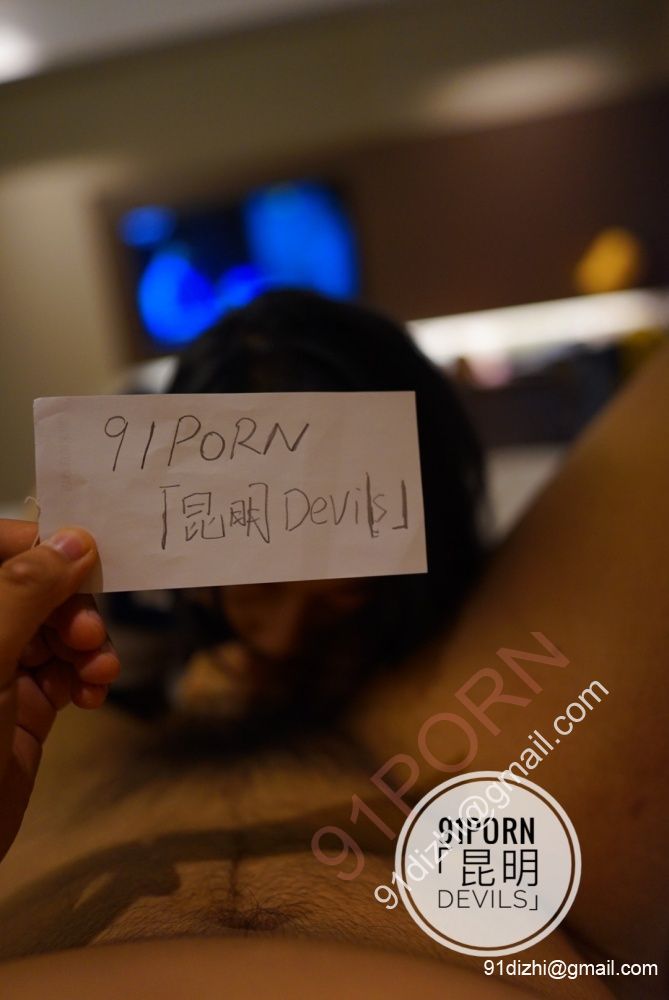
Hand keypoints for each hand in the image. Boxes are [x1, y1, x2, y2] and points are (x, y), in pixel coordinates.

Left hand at [0, 519, 119, 861]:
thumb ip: (26, 590)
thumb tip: (76, 539)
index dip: (39, 544)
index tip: (85, 555)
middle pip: (35, 587)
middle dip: (70, 605)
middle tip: (88, 634)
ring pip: (56, 629)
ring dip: (86, 643)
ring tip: (97, 668)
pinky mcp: (25, 704)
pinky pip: (67, 670)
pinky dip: (88, 675)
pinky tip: (95, 691)